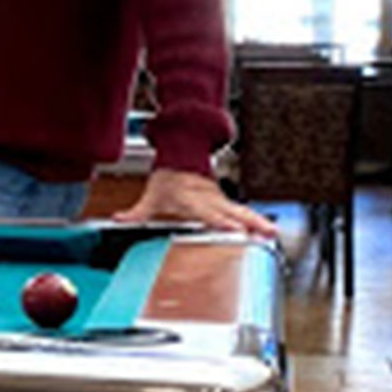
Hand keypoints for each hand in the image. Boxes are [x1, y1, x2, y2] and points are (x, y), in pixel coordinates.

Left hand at [116, 167, 278, 239]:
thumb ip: (137, 212)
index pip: (207, 213)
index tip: (234, 228)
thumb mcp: (151, 197)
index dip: (220, 221)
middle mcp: (209, 200)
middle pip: (231, 213)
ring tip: (272, 233)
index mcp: (191, 200)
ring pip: (241, 211)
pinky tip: (267, 231)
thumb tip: (119, 219)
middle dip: (248, 223)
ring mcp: (220, 200)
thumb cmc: (167, 180)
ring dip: (256, 221)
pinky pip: (242, 212)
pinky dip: (255, 220)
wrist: (181, 158)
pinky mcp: (226, 201)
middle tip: (264, 234)